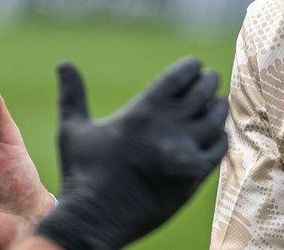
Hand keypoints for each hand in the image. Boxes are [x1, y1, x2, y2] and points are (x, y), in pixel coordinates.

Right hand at [34, 58, 228, 249]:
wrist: (94, 221)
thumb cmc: (82, 174)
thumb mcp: (74, 130)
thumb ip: (73, 94)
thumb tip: (63, 63)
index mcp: (143, 111)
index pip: (182, 75)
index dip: (192, 67)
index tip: (194, 67)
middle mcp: (168, 126)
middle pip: (204, 91)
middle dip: (208, 82)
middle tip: (208, 81)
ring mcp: (184, 150)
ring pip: (216, 117)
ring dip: (217, 107)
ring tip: (214, 104)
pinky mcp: (194, 174)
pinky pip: (219, 147)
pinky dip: (220, 137)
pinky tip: (214, 135)